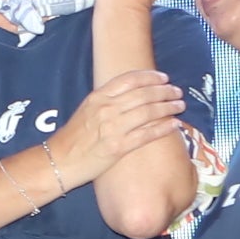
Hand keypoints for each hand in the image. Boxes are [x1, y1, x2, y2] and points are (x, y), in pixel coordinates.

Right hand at [44, 68, 187, 190]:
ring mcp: (113, 128)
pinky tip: (175, 124)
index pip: (129, 80)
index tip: (164, 77)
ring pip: (148, 112)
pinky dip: (163, 128)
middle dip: (164, 91)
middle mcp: (106, 109)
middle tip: (177, 91)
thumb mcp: (86, 110)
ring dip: (168, 107)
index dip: (150, 77)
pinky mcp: (118, 147)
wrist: (59, 161)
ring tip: (180, 105)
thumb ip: (106, 100)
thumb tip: (130, 95)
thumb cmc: (73, 137)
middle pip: (143, 94)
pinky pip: (146, 134)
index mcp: (98, 97)